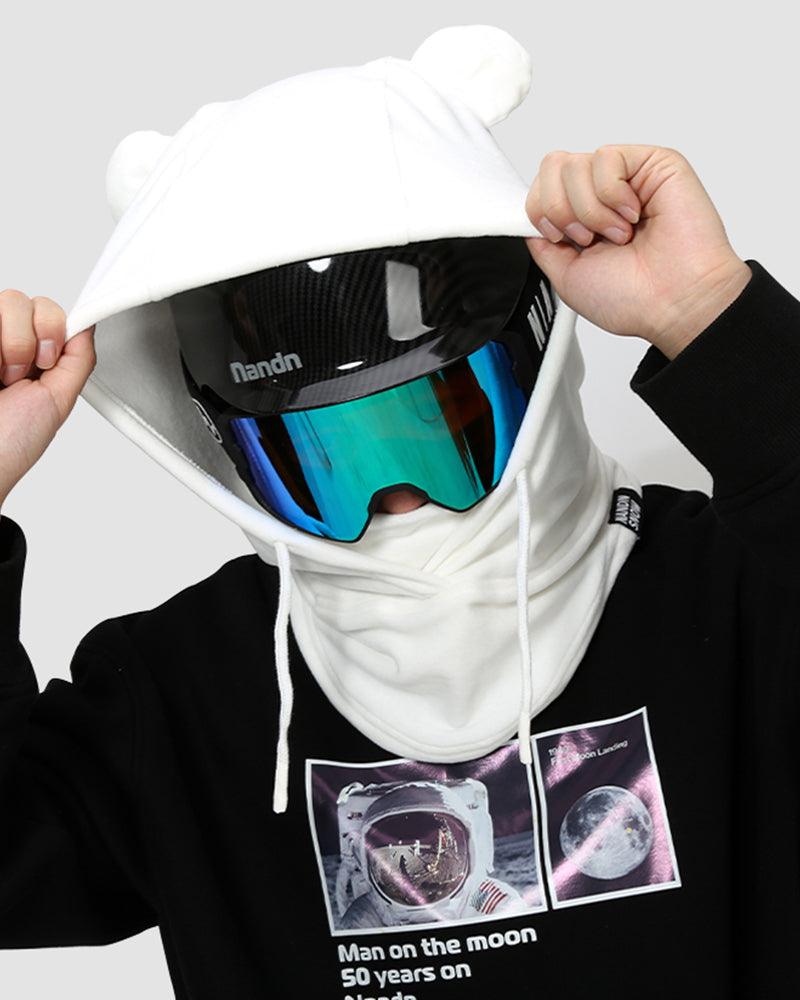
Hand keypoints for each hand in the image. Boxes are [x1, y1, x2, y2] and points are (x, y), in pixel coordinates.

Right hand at [0, 290, 95, 508]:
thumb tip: (88, 324)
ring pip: (10, 300)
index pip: (50, 312)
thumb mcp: (59, 400)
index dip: (55, 328)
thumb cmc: (11, 443)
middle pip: (29, 301)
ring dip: (13, 342)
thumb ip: (78, 360)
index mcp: (35, 356)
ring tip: (4, 376)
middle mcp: (7, 343)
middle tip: (26, 372)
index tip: (50, 357)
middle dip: (36, 337)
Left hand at [524, 144, 752, 358]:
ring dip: (590, 210)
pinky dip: (613, 195)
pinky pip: (606, 157)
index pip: (539, 188)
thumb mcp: (564, 275)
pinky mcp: (652, 163)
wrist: (674, 303)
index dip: (539, 213)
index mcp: (580, 219)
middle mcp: (600, 195)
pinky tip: (633, 216)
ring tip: (619, 233)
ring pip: (574, 164)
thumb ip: (540, 242)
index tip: (560, 240)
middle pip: (551, 167)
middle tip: (589, 239)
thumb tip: (526, 215)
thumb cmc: (633, 298)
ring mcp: (625, 177)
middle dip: (561, 210)